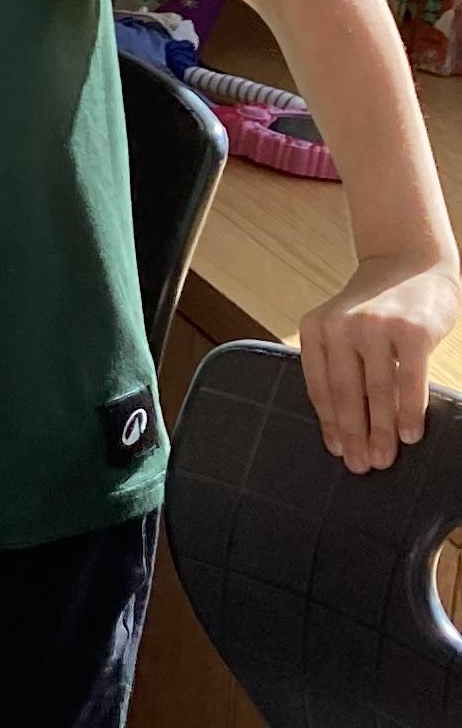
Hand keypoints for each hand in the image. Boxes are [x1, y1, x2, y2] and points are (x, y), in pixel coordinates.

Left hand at [297, 249, 458, 470]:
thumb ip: (344, 366)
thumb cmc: (379, 308)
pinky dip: (409, 412)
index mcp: (316, 329)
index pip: (320, 386)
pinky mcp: (411, 330)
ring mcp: (376, 326)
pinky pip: (409, 381)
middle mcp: (340, 326)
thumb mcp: (347, 329)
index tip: (336, 452)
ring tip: (384, 459)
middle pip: (346, 393)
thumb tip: (348, 429)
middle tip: (361, 466)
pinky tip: (410, 436)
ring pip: (377, 391)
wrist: (411, 260)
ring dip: (381, 431)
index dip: (330, 423)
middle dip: (353, 435)